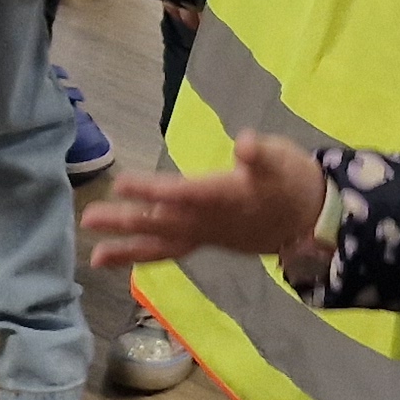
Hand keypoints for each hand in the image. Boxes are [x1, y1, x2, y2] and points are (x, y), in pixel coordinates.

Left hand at [85, 130, 328, 271]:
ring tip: (94, 255)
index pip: (183, 193)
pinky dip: (144, 255)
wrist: (310, 219)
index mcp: (225, 197)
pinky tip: (119, 256)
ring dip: (127, 248)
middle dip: (126, 222)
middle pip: (162, 223)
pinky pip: (170, 251)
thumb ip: (262, 153)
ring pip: (162, 244)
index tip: (122, 183)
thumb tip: (245, 143)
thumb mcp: (283, 158)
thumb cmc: (292, 180)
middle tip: (89, 219)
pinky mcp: (204, 241)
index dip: (153, 190)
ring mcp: (205, 235)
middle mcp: (209, 222)